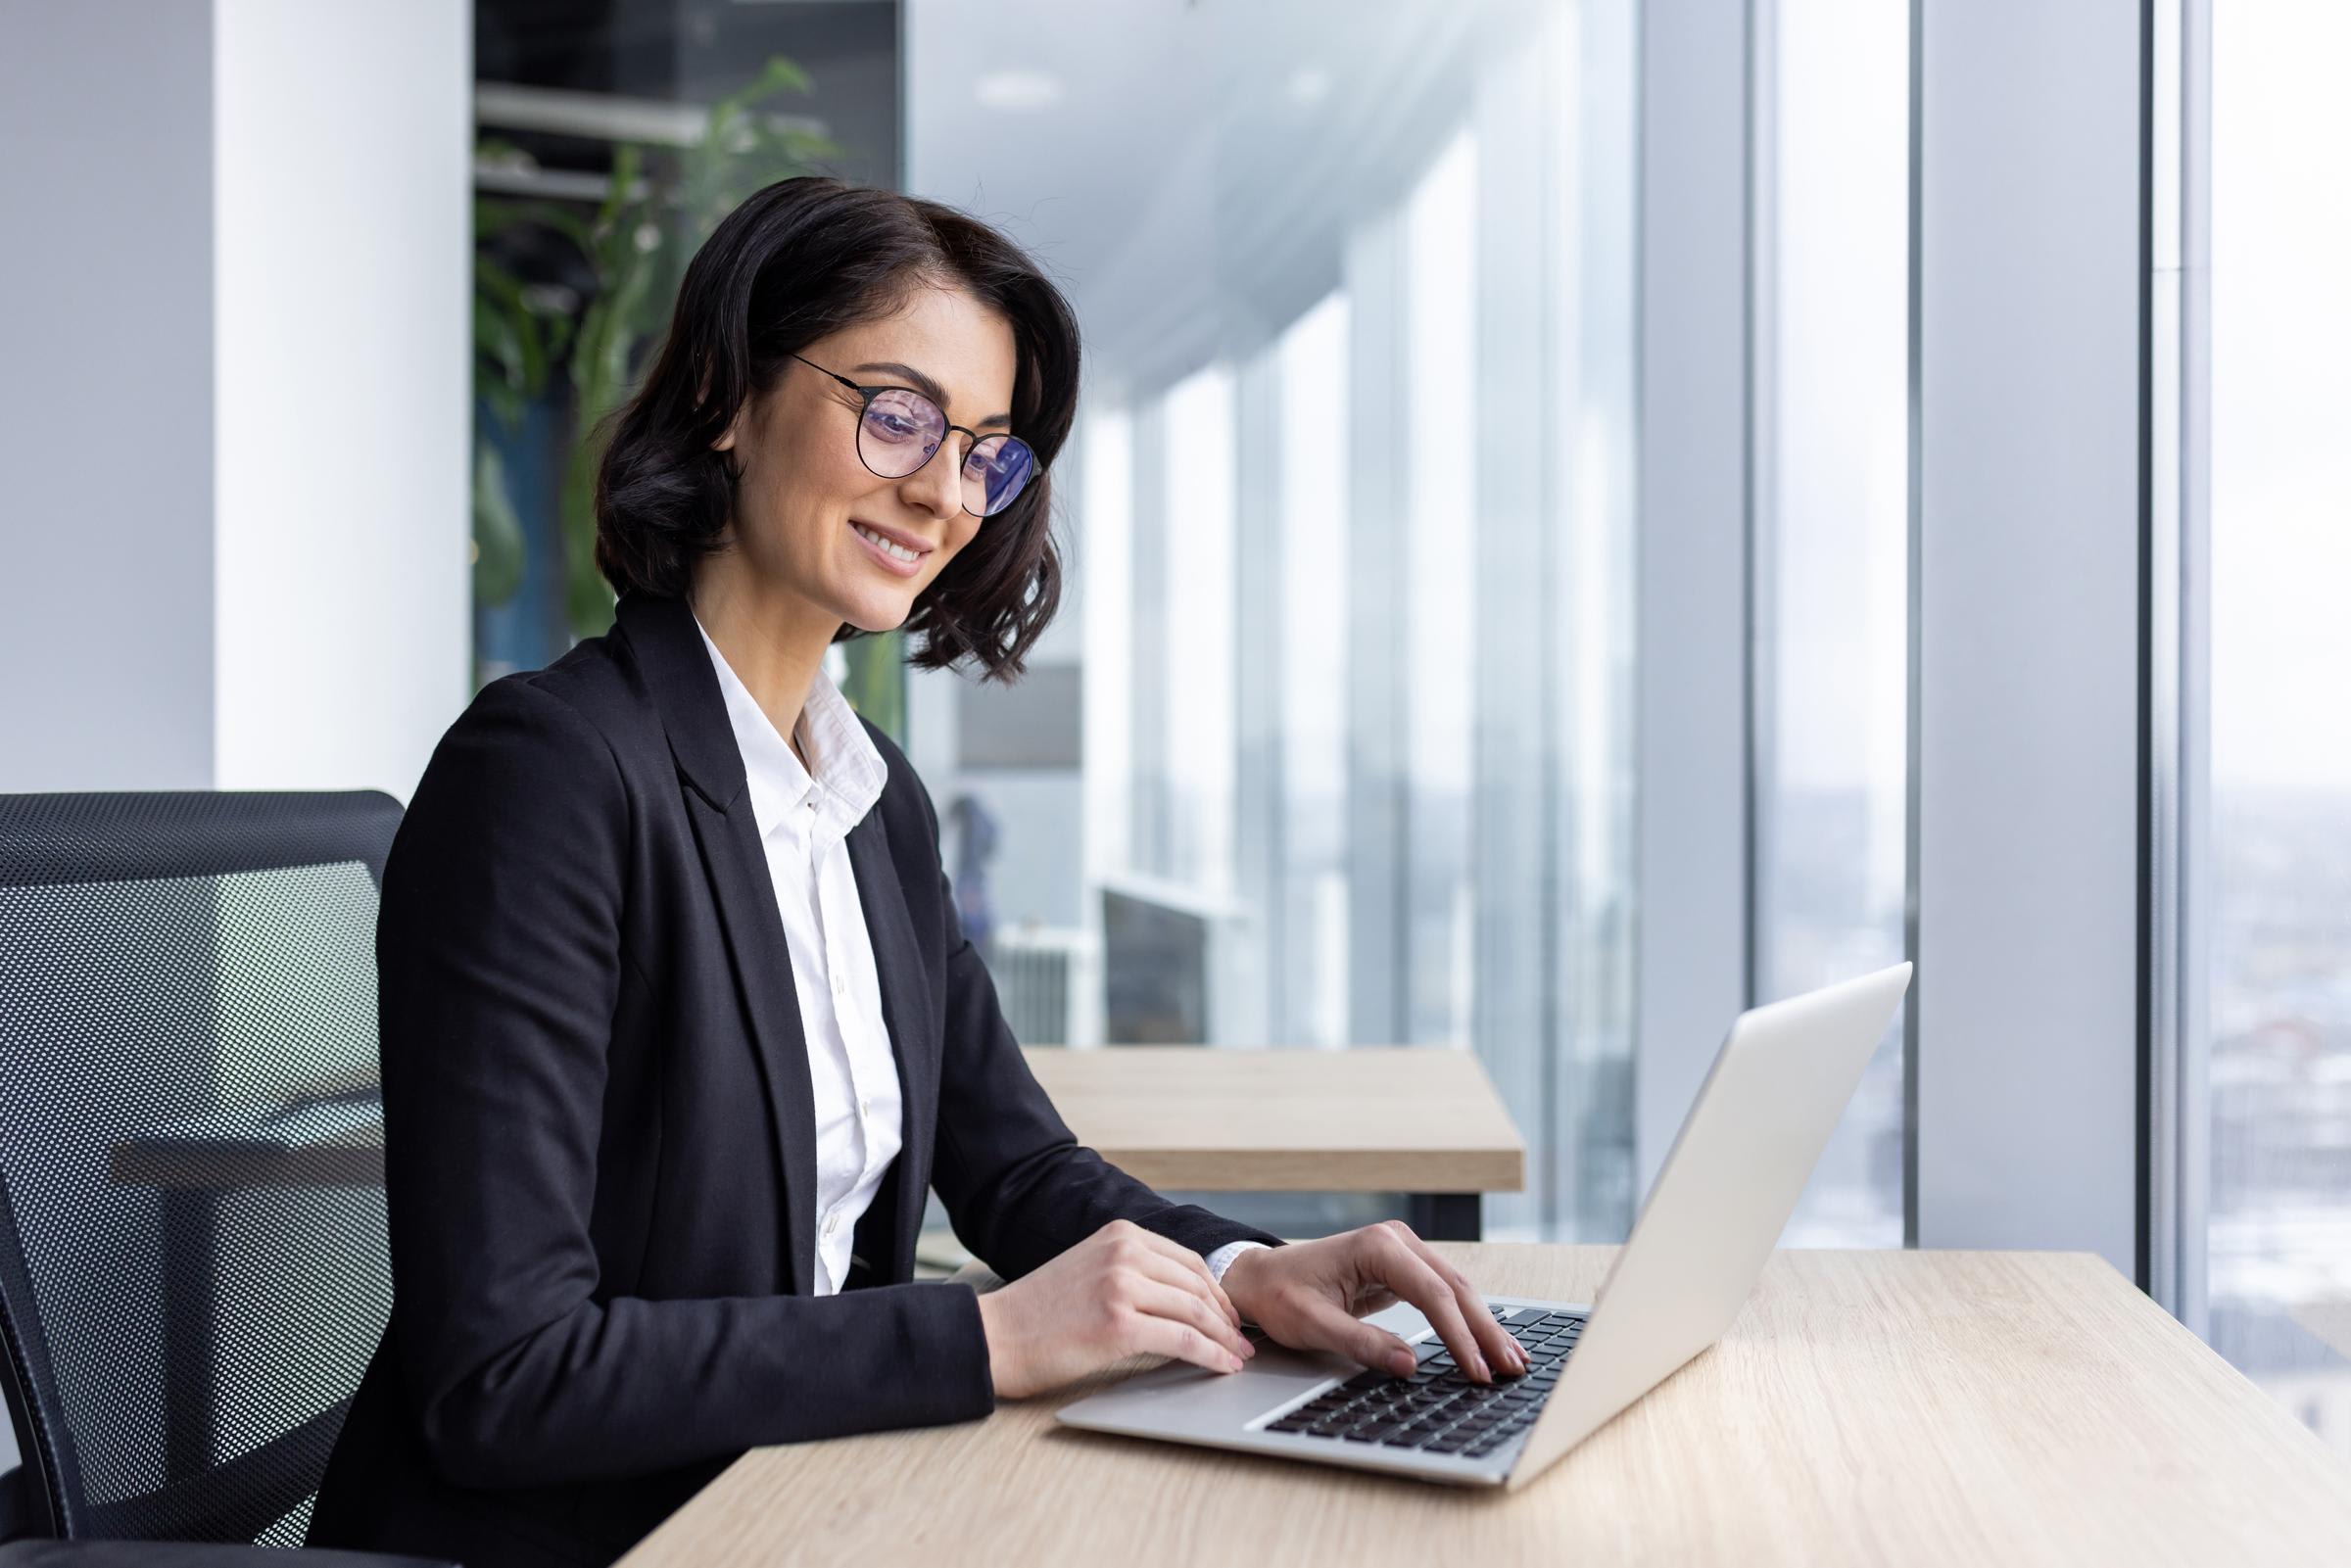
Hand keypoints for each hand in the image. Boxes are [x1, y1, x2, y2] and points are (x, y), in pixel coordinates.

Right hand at [974, 1218, 1256, 1399]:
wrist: (996, 1337)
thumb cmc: (1038, 1313)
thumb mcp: (1088, 1268)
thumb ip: (1131, 1270)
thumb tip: (1181, 1298)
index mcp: (1119, 1233)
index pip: (1188, 1260)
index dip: (1216, 1292)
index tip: (1229, 1316)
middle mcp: (1124, 1252)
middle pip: (1198, 1285)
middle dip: (1226, 1316)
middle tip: (1241, 1339)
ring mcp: (1122, 1286)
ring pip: (1196, 1312)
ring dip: (1225, 1338)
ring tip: (1238, 1356)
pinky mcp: (1119, 1324)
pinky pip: (1183, 1340)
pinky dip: (1211, 1355)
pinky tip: (1223, 1367)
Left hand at [1218, 1220, 1526, 1383]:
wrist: (1259, 1277)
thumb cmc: (1281, 1296)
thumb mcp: (1314, 1326)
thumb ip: (1363, 1344)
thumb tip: (1411, 1366)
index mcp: (1376, 1247)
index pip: (1434, 1295)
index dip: (1460, 1336)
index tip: (1477, 1371)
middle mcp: (1396, 1240)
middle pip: (1456, 1288)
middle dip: (1486, 1331)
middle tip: (1513, 1368)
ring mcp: (1403, 1251)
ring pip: (1456, 1289)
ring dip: (1484, 1325)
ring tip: (1512, 1359)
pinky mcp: (1403, 1268)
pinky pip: (1443, 1294)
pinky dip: (1466, 1319)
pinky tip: (1486, 1341)